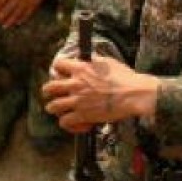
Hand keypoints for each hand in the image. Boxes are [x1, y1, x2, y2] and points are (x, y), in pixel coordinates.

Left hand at [43, 54, 158, 133]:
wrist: (134, 94)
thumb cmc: (124, 78)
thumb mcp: (107, 62)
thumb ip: (94, 60)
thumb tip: (89, 57)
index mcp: (80, 69)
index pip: (58, 65)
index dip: (58, 69)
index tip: (60, 73)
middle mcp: (75, 84)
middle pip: (49, 87)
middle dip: (47, 91)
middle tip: (50, 93)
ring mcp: (77, 101)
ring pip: (53, 106)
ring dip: (54, 108)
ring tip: (57, 109)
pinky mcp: (83, 116)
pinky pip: (65, 122)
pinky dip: (67, 123)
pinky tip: (73, 122)